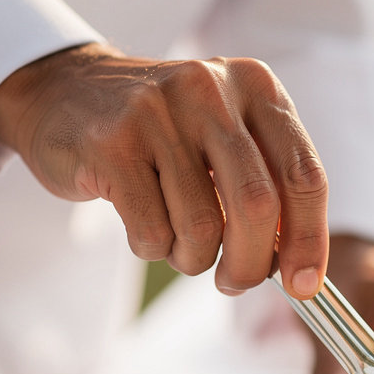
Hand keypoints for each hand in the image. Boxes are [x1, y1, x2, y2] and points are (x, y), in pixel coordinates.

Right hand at [0, 43, 327, 297]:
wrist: (64, 92)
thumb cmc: (165, 135)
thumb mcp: (227, 140)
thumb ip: (269, 189)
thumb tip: (300, 271)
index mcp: (257, 87)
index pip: (304, 176)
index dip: (310, 240)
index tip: (305, 286)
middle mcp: (211, 90)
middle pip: (257, 205)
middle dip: (252, 263)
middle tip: (235, 281)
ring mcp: (157, 113)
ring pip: (202, 227)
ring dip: (194, 258)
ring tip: (179, 243)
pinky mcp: (110, 144)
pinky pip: (152, 231)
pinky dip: (154, 248)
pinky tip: (144, 225)